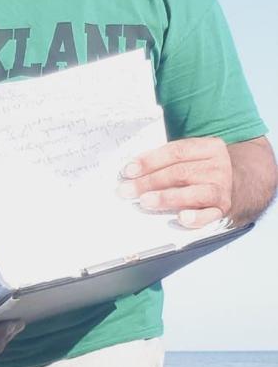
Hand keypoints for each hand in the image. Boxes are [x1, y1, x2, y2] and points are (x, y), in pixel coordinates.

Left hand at [117, 136, 231, 228]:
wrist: (241, 182)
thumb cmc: (203, 169)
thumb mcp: (192, 156)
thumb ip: (167, 159)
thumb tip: (132, 171)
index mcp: (208, 147)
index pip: (175, 152)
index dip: (150, 161)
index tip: (128, 171)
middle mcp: (218, 167)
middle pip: (180, 173)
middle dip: (149, 182)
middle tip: (126, 190)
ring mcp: (223, 189)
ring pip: (194, 192)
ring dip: (166, 197)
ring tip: (144, 201)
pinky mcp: (224, 209)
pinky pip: (210, 215)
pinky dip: (196, 218)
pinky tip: (181, 219)